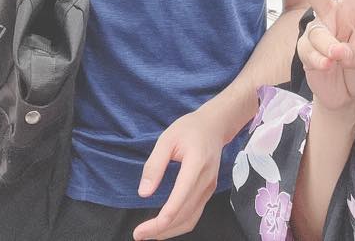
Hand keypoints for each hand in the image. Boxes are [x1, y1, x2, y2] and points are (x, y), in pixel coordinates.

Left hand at [133, 105, 227, 239]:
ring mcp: (210, 187)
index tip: (141, 230)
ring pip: (191, 219)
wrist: (215, 125)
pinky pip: (195, 214)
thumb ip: (155, 165)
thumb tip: (144, 193)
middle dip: (161, 229)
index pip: (180, 200)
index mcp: (196, 165)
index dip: (161, 220)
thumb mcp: (167, 139)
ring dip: (170, 231)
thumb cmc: (190, 129)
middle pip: (184, 214)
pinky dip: (179, 224)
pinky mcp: (209, 190)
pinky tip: (165, 225)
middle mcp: (206, 180)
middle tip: (139, 234)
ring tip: (149, 234)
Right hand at [274, 0, 354, 112]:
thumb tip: (337, 51)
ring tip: (338, 60)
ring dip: (328, 48)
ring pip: (316, 32)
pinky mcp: (305, 49)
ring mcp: (317, 31)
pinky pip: (308, 51)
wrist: (347, 97)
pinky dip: (319, 61)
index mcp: (354, 10)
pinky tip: (327, 67)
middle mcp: (332, 15)